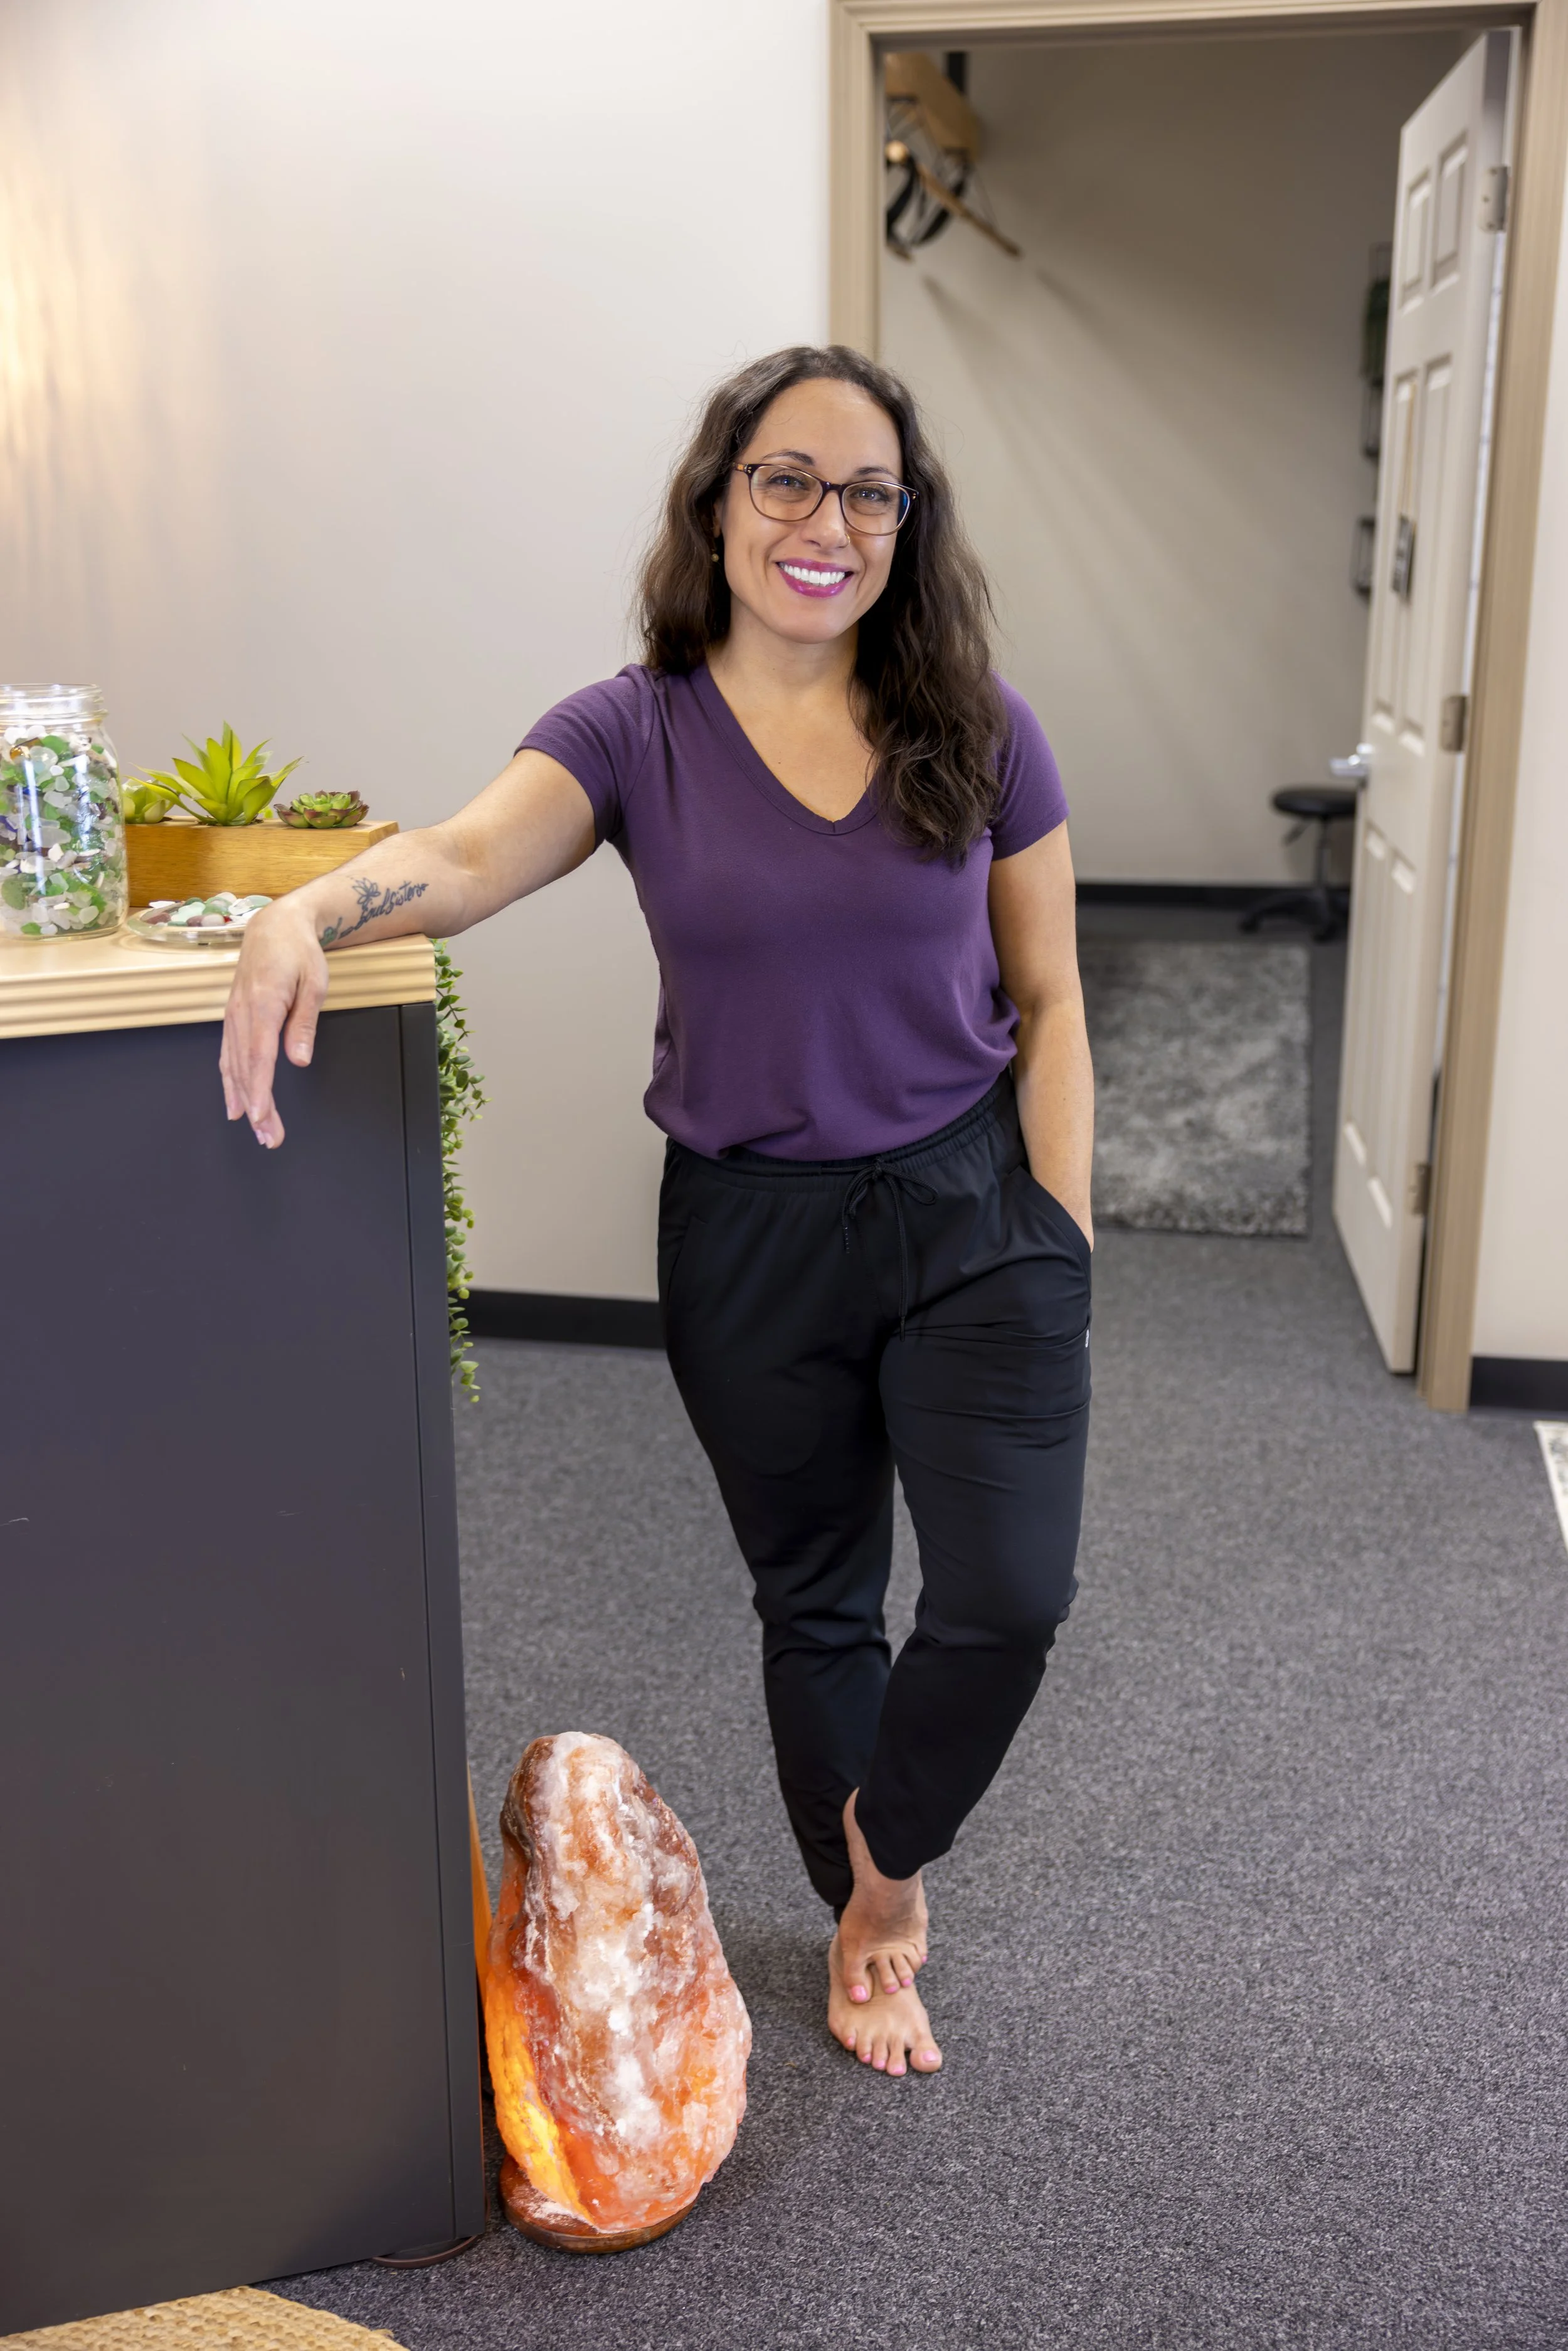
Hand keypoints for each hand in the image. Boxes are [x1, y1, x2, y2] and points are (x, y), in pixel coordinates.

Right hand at [219, 904, 327, 1147]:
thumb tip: (298, 1059)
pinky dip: (231, 1083)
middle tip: (269, 1138)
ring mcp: (233, 1016)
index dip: (259, 1089)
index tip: (261, 1116)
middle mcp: (241, 1013)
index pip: (258, 1056)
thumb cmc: (299, 953)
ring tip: (258, 1131)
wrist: (275, 926)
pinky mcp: (233, 1018)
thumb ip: (303, 1023)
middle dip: (257, 1107)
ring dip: (244, 1101)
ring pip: (234, 1066)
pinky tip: (236, 1106)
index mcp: (262, 1004)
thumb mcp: (314, 983)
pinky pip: (228, 1056)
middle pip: (246, 1069)